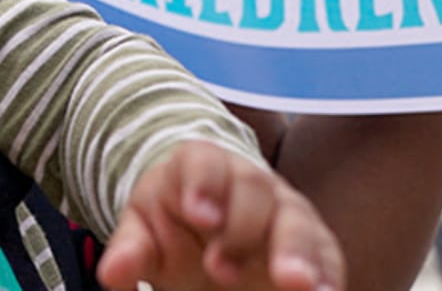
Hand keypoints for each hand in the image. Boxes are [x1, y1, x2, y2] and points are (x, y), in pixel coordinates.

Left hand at [98, 141, 343, 290]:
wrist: (207, 235)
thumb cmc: (175, 228)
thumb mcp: (145, 235)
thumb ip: (132, 249)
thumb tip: (113, 274)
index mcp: (199, 167)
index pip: (203, 162)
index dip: (203, 184)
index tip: (198, 215)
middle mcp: (248, 181)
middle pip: (253, 188)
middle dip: (241, 227)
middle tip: (220, 269)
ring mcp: (285, 210)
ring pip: (296, 220)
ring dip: (296, 251)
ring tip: (292, 283)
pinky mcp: (315, 243)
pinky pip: (327, 253)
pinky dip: (328, 273)